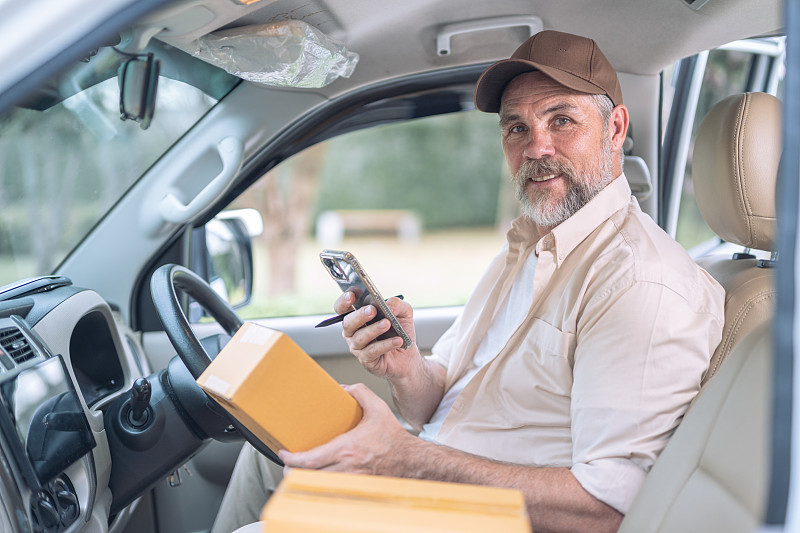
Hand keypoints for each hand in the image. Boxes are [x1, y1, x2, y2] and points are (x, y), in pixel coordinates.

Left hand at [278, 383, 413, 474]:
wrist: (409, 459)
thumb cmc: (392, 436)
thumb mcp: (377, 408)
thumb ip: (360, 393)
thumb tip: (343, 388)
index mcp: (347, 448)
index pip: (311, 459)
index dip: (292, 459)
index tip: (283, 453)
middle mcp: (347, 466)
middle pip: (309, 476)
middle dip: (293, 472)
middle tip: (287, 464)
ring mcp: (351, 479)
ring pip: (318, 486)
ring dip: (305, 480)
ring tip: (298, 471)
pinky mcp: (356, 486)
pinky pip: (332, 490)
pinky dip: (321, 486)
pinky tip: (317, 479)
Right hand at [336, 291, 420, 379]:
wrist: (407, 355)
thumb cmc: (399, 331)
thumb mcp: (403, 312)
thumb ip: (396, 304)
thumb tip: (388, 305)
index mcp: (357, 316)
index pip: (342, 308)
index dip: (343, 301)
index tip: (351, 295)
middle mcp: (353, 331)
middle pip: (348, 322)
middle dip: (360, 315)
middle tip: (372, 310)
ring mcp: (358, 347)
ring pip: (360, 337)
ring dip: (374, 329)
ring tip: (387, 324)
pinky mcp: (366, 359)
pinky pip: (373, 351)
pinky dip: (386, 344)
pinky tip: (397, 340)